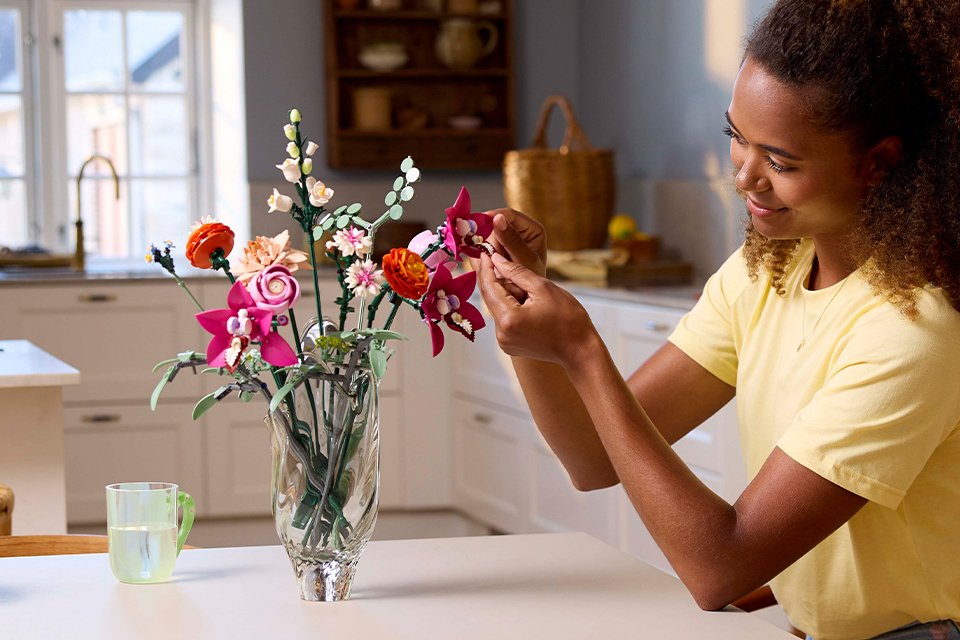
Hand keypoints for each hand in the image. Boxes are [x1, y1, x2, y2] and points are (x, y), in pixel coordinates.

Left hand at [477, 252, 594, 366]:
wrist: (580, 349)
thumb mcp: (542, 287)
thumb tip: (495, 260)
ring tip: (532, 296)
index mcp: (509, 319)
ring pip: (498, 308)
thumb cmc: (568, 318)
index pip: (488, 287)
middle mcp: (501, 334)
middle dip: (500, 282)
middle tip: (516, 271)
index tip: (485, 252)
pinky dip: (512, 308)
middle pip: (491, 298)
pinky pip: (504, 320)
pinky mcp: (508, 345)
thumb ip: (515, 272)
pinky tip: (530, 306)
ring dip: (508, 296)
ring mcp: (504, 342)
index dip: (485, 267)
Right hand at [483, 208, 546, 276]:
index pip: (510, 215)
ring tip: (492, 267)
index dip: (494, 216)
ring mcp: (505, 240)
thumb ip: (512, 241)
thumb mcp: (525, 260)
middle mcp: (518, 231)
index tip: (479, 222)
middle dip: (490, 241)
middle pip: (495, 226)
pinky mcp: (494, 249)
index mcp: (532, 229)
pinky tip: (487, 266)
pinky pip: (481, 248)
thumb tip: (497, 218)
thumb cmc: (533, 280)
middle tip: (491, 258)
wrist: (526, 297)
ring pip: (486, 237)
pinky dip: (481, 256)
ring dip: (485, 251)